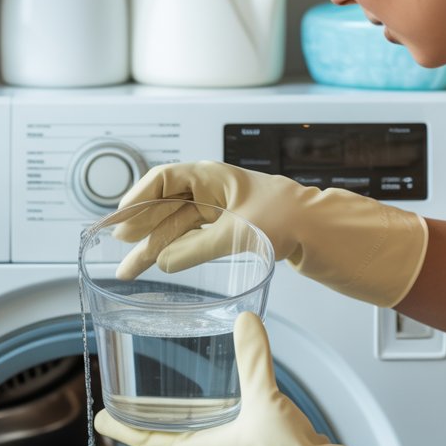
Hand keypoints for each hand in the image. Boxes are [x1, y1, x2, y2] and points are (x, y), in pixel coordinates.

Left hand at [95, 312, 445, 445]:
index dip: (125, 430)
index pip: (154, 441)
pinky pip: (232, 431)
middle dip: (154, 422)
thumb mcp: (265, 399)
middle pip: (175, 438)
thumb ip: (254, 359)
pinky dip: (222, 416)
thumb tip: (244, 322)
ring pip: (204, 434)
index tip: (100, 421)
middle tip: (133, 405)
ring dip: (188, 419)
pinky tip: (234, 399)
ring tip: (178, 398)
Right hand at [113, 160, 428, 306]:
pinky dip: (176, 253)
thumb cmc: (292, 216)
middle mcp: (213, 191)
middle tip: (118, 250)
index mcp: (213, 176)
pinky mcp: (230, 233)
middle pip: (165, 206)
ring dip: (154, 247)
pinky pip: (192, 240)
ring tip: (132, 270)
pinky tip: (162, 266)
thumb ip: (196, 249)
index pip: (163, 178)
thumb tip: (164, 261)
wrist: (326, 232)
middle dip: (140, 228)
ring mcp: (221, 212)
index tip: (119, 218)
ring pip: (177, 227)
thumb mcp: (239, 234)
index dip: (137, 197)